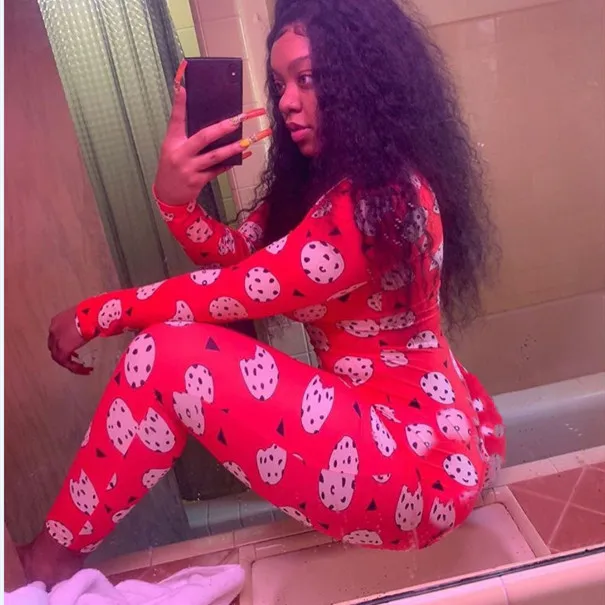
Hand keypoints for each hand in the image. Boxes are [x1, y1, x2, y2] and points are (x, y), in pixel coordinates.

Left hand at [48, 307, 90, 374]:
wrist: (91, 315)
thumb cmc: (91, 313)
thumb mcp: (82, 317)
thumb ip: (81, 324)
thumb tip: (90, 328)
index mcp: (57, 321)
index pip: (56, 335)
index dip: (63, 343)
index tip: (72, 347)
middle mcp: (53, 331)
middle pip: (54, 347)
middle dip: (63, 354)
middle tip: (75, 358)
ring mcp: (57, 341)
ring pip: (58, 357)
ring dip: (69, 363)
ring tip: (81, 368)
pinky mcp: (63, 349)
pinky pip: (66, 362)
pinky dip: (74, 367)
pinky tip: (84, 369)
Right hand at [154, 61, 269, 205]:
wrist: (168, 195)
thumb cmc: (172, 166)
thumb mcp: (172, 147)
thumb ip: (185, 132)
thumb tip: (204, 114)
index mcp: (172, 142)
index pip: (176, 119)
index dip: (180, 104)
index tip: (184, 87)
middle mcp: (180, 154)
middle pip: (204, 137)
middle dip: (224, 126)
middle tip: (240, 117)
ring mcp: (190, 168)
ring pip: (216, 155)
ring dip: (234, 147)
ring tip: (249, 140)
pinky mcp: (199, 181)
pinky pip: (219, 169)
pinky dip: (233, 161)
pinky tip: (245, 154)